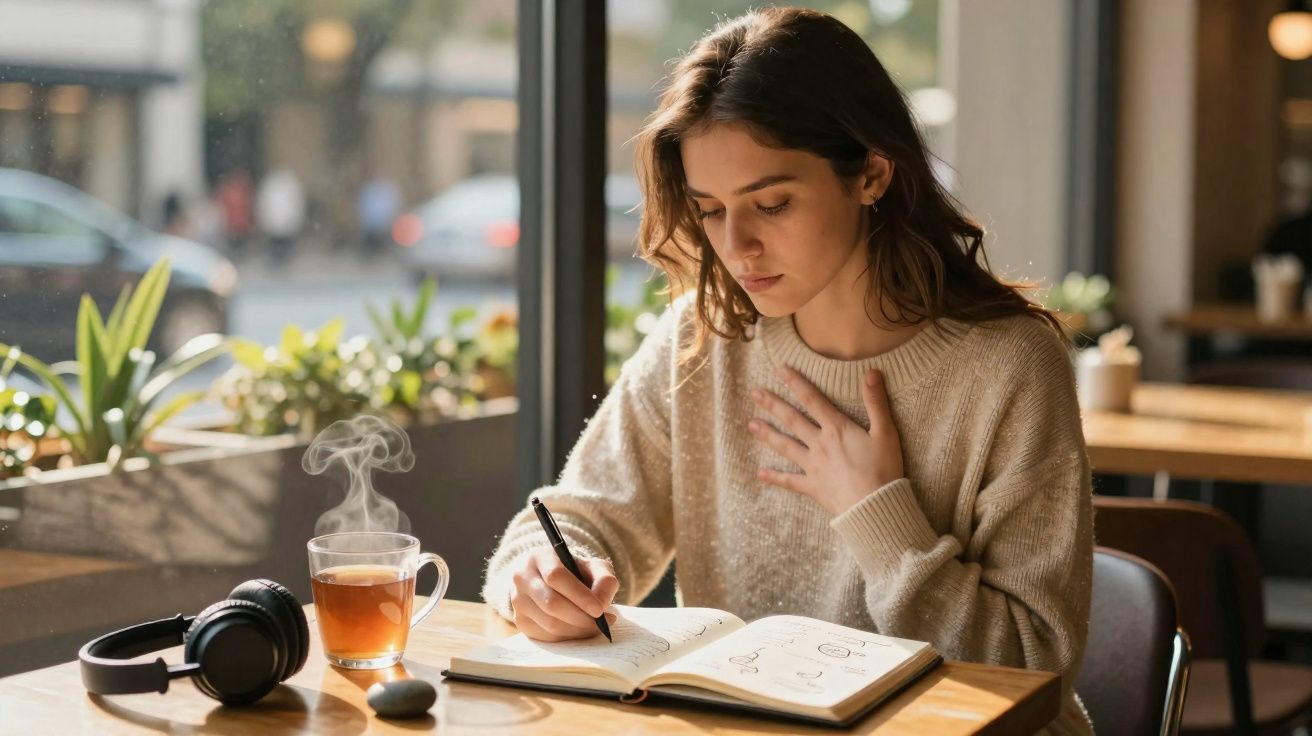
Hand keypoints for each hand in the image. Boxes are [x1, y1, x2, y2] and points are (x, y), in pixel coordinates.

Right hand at [509, 548, 619, 641]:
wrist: (551, 581)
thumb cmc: (576, 574)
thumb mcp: (593, 567)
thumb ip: (604, 580)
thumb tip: (601, 605)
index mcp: (540, 557)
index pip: (556, 576)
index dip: (579, 595)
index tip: (599, 609)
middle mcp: (522, 577)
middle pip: (551, 603)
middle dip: (581, 617)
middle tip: (603, 622)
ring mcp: (517, 601)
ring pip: (549, 623)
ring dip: (578, 629)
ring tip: (597, 626)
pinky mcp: (520, 621)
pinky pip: (546, 637)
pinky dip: (569, 637)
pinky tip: (581, 630)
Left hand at [748, 366, 904, 515]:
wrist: (874, 506)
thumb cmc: (883, 469)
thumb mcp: (886, 433)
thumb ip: (876, 402)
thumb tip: (872, 372)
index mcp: (836, 429)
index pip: (812, 400)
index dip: (796, 383)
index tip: (780, 370)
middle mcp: (819, 444)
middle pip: (792, 420)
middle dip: (773, 405)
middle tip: (754, 393)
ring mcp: (813, 466)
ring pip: (786, 446)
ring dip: (768, 435)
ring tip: (751, 425)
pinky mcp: (813, 487)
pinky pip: (790, 481)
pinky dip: (775, 477)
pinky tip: (761, 473)